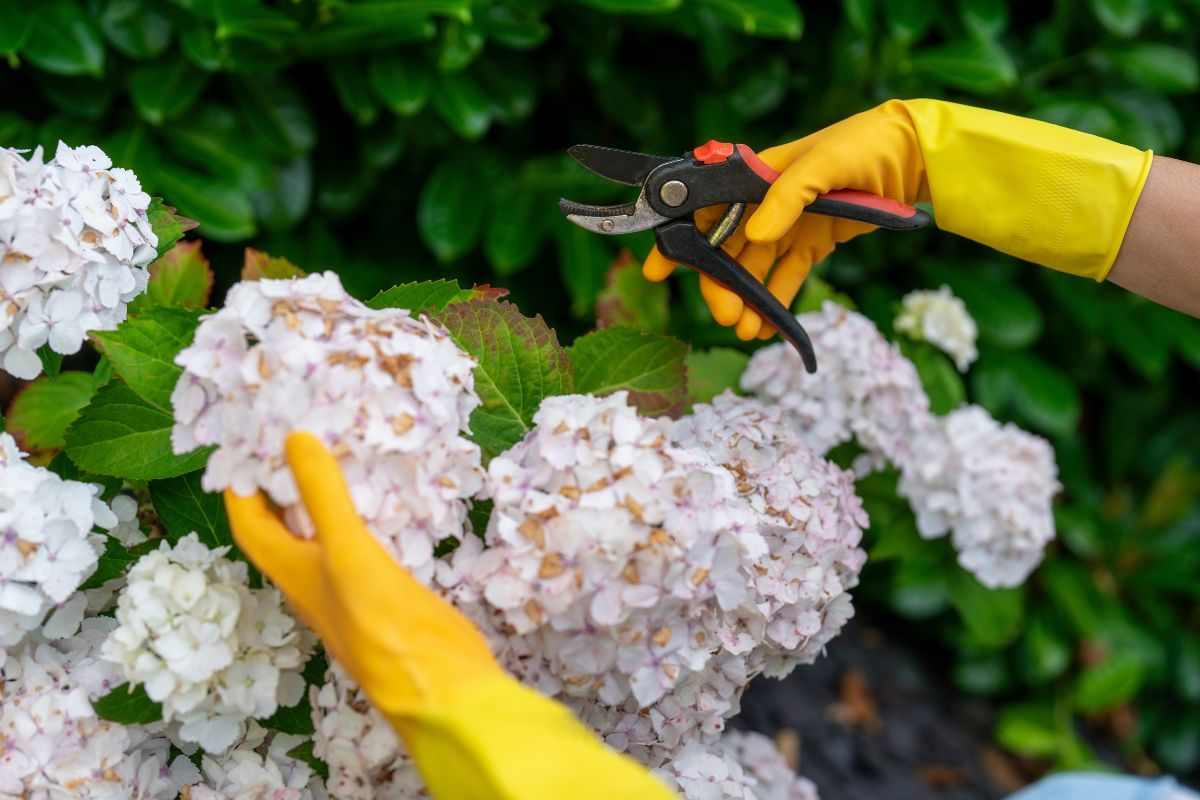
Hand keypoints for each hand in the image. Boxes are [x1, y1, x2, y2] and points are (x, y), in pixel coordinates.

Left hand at [224, 432, 500, 723]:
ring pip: (324, 533)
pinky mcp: (387, 591)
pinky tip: (385, 495)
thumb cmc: (385, 625)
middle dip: (283, 480)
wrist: (443, 687)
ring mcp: (352, 587)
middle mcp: (315, 580)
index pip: (249, 523)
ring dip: (324, 495)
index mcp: (293, 573)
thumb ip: (322, 496)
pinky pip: (363, 541)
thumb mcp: (348, 552)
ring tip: (338, 449)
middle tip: (298, 430)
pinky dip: (364, 513)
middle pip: (284, 525)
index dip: (240, 483)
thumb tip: (292, 438)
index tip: (249, 439)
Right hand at [643, 100, 926, 339]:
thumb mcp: (825, 164)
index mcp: (755, 176)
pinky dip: (775, 301)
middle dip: (719, 284)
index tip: (657, 270)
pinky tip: (766, 327)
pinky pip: (786, 276)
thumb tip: (755, 237)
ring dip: (745, 298)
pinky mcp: (813, 241)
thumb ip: (787, 198)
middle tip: (723, 314)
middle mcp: (764, 201)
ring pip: (754, 268)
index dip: (680, 240)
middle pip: (727, 249)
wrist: (914, 154)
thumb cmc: (865, 145)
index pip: (705, 210)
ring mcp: (788, 223)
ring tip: (744, 329)